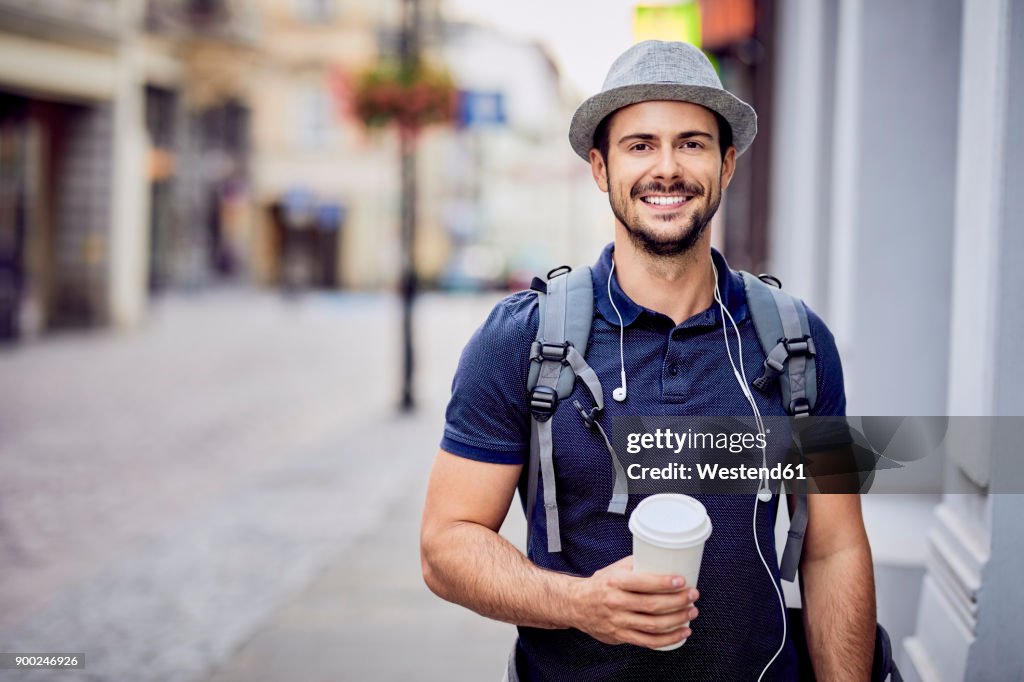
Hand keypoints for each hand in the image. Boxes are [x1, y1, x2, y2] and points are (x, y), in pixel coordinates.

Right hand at [570, 556, 699, 648]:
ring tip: (691, 613)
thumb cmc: (599, 585)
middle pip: (652, 605)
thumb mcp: (614, 570)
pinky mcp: (621, 636)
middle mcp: (616, 602)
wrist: (576, 605)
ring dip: (677, 620)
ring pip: (653, 625)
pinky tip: (682, 632)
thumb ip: (636, 565)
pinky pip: (649, 641)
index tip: (682, 581)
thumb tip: (663, 558)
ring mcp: (618, 621)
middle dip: (677, 601)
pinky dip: (669, 638)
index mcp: (615, 582)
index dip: (665, 583)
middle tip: (692, 596)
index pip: (643, 583)